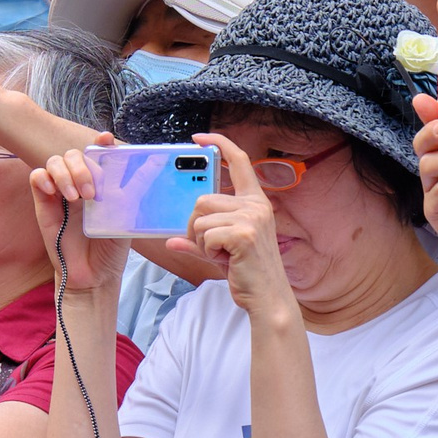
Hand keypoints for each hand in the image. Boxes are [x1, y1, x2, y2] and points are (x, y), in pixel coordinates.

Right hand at [30, 140, 133, 293]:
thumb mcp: (128, 216)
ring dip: (66, 174)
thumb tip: (154, 165)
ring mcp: (60, 192)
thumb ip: (135, 189)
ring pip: (55, 161)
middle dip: (82, 167)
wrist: (93, 275)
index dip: (100, 142)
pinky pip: (37, 177)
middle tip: (91, 194)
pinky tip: (54, 192)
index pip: (97, 153)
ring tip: (76, 199)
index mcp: (100, 183)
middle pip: (73, 154)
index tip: (106, 139)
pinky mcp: (44, 204)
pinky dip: (44, 178)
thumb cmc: (111, 248)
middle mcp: (79, 183)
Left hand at [189, 134, 295, 325]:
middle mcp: (256, 205)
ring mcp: (251, 218)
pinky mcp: (243, 234)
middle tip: (213, 247)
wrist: (267, 299)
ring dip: (201, 241)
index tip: (199, 138)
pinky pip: (204, 235)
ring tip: (221, 254)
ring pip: (199, 218)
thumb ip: (198, 241)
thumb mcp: (220, 251)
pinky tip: (225, 260)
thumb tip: (170, 240)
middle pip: (202, 199)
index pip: (239, 161)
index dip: (219, 143)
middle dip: (196, 226)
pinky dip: (206, 251)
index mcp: (255, 202)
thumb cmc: (246, 274)